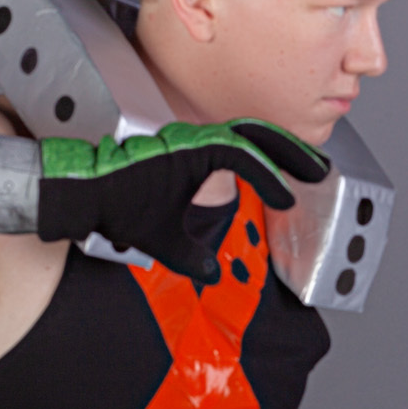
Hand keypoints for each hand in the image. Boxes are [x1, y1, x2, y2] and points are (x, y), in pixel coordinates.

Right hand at [36, 119, 328, 279]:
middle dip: (293, 149)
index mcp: (195, 155)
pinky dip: (264, 172)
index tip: (301, 179)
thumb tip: (212, 274)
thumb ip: (192, 254)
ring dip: (288, 154)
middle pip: (257, 134)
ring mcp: (192, 142)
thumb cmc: (118, 207)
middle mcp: (197, 142)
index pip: (246, 147)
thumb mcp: (167, 241)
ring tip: (314, 171)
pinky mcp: (188, 150)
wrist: (86, 197)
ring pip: (252, 138)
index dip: (277, 159)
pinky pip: (236, 155)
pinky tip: (283, 190)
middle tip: (321, 167)